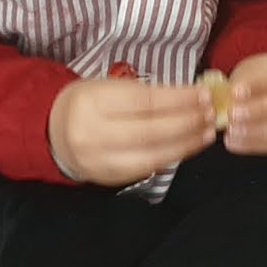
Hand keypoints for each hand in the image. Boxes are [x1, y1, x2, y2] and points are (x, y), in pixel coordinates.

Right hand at [50, 77, 215, 186]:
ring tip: (206, 132)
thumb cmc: (89, 104)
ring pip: (152, 156)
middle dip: (187, 123)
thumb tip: (193, 96)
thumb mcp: (108, 87)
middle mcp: (93, 133)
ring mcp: (100, 161)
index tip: (204, 95)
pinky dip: (172, 157)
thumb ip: (145, 94)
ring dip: (186, 144)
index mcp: (92, 102)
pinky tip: (187, 147)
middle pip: (151, 132)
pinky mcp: (108, 179)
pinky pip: (147, 169)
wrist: (54, 133)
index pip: (144, 102)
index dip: (179, 99)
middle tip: (211, 114)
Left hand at [223, 46, 266, 157]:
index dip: (260, 82)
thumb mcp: (252, 70)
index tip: (235, 92)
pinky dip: (260, 145)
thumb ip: (243, 80)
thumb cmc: (265, 79)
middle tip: (234, 115)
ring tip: (234, 131)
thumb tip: (229, 96)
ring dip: (262, 131)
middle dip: (263, 109)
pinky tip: (238, 142)